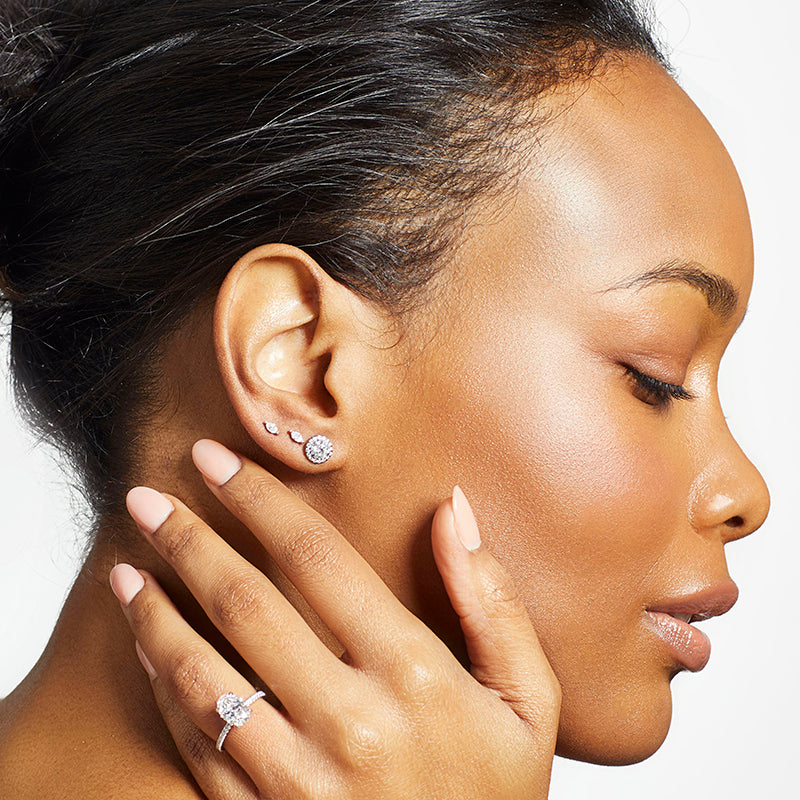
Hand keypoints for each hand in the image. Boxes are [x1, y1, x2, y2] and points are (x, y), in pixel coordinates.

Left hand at [110, 438, 560, 798]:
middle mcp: (349, 722)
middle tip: (147, 496)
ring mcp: (298, 780)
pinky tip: (147, 649)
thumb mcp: (528, 700)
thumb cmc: (497, 795)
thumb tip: (454, 510)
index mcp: (414, 675)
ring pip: (201, 675)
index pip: (317, 559)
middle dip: (188, 539)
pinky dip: (163, 688)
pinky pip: (196, 745)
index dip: (259, 499)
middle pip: (246, 604)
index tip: (217, 460)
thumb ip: (494, 602)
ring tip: (125, 566)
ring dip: (154, 613)